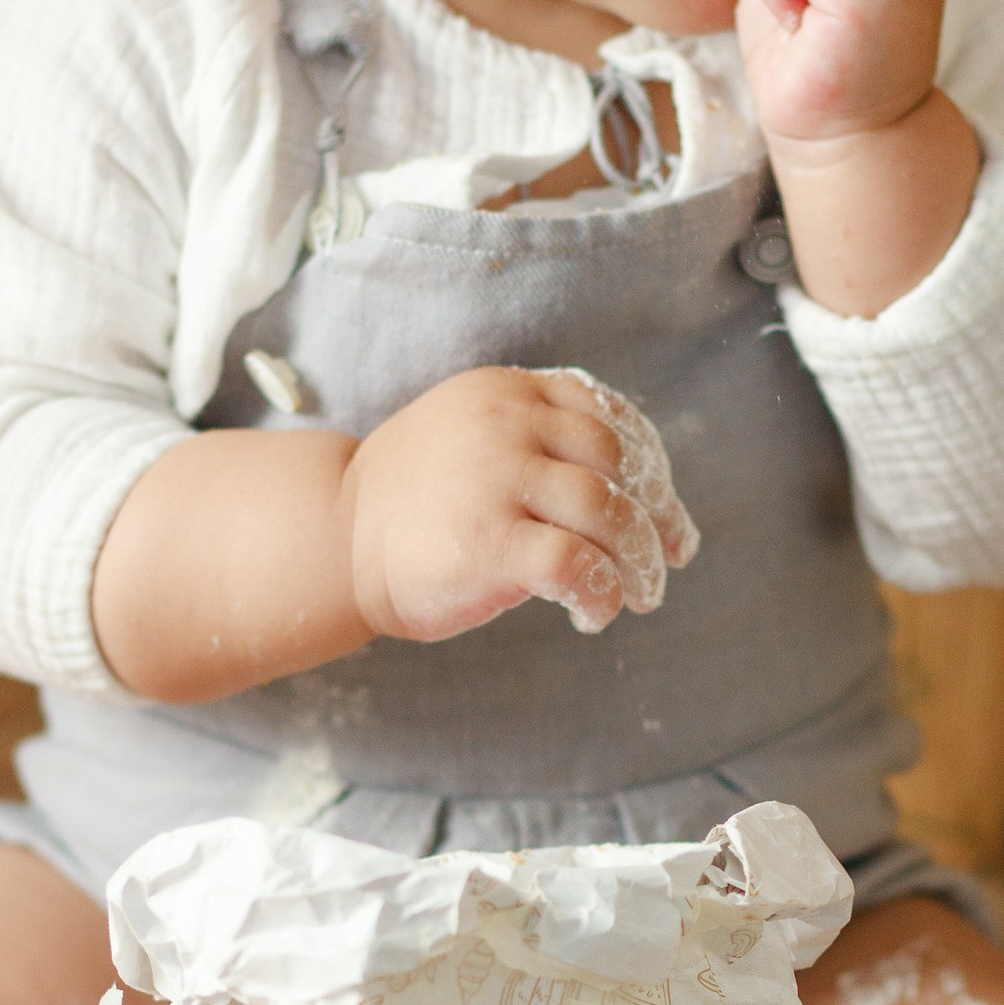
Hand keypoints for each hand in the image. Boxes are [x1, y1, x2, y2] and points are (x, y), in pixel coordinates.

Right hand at [342, 365, 697, 642]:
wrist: (333, 540)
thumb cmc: (411, 502)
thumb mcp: (472, 437)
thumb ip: (539, 438)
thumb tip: (635, 486)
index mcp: (508, 392)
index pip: (607, 417)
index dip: (650, 465)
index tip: (664, 509)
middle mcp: (507, 425)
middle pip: (617, 464)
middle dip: (657, 516)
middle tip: (670, 557)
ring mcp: (497, 479)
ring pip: (608, 512)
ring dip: (640, 559)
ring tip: (642, 594)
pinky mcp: (490, 542)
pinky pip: (578, 563)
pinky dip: (602, 592)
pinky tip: (594, 612)